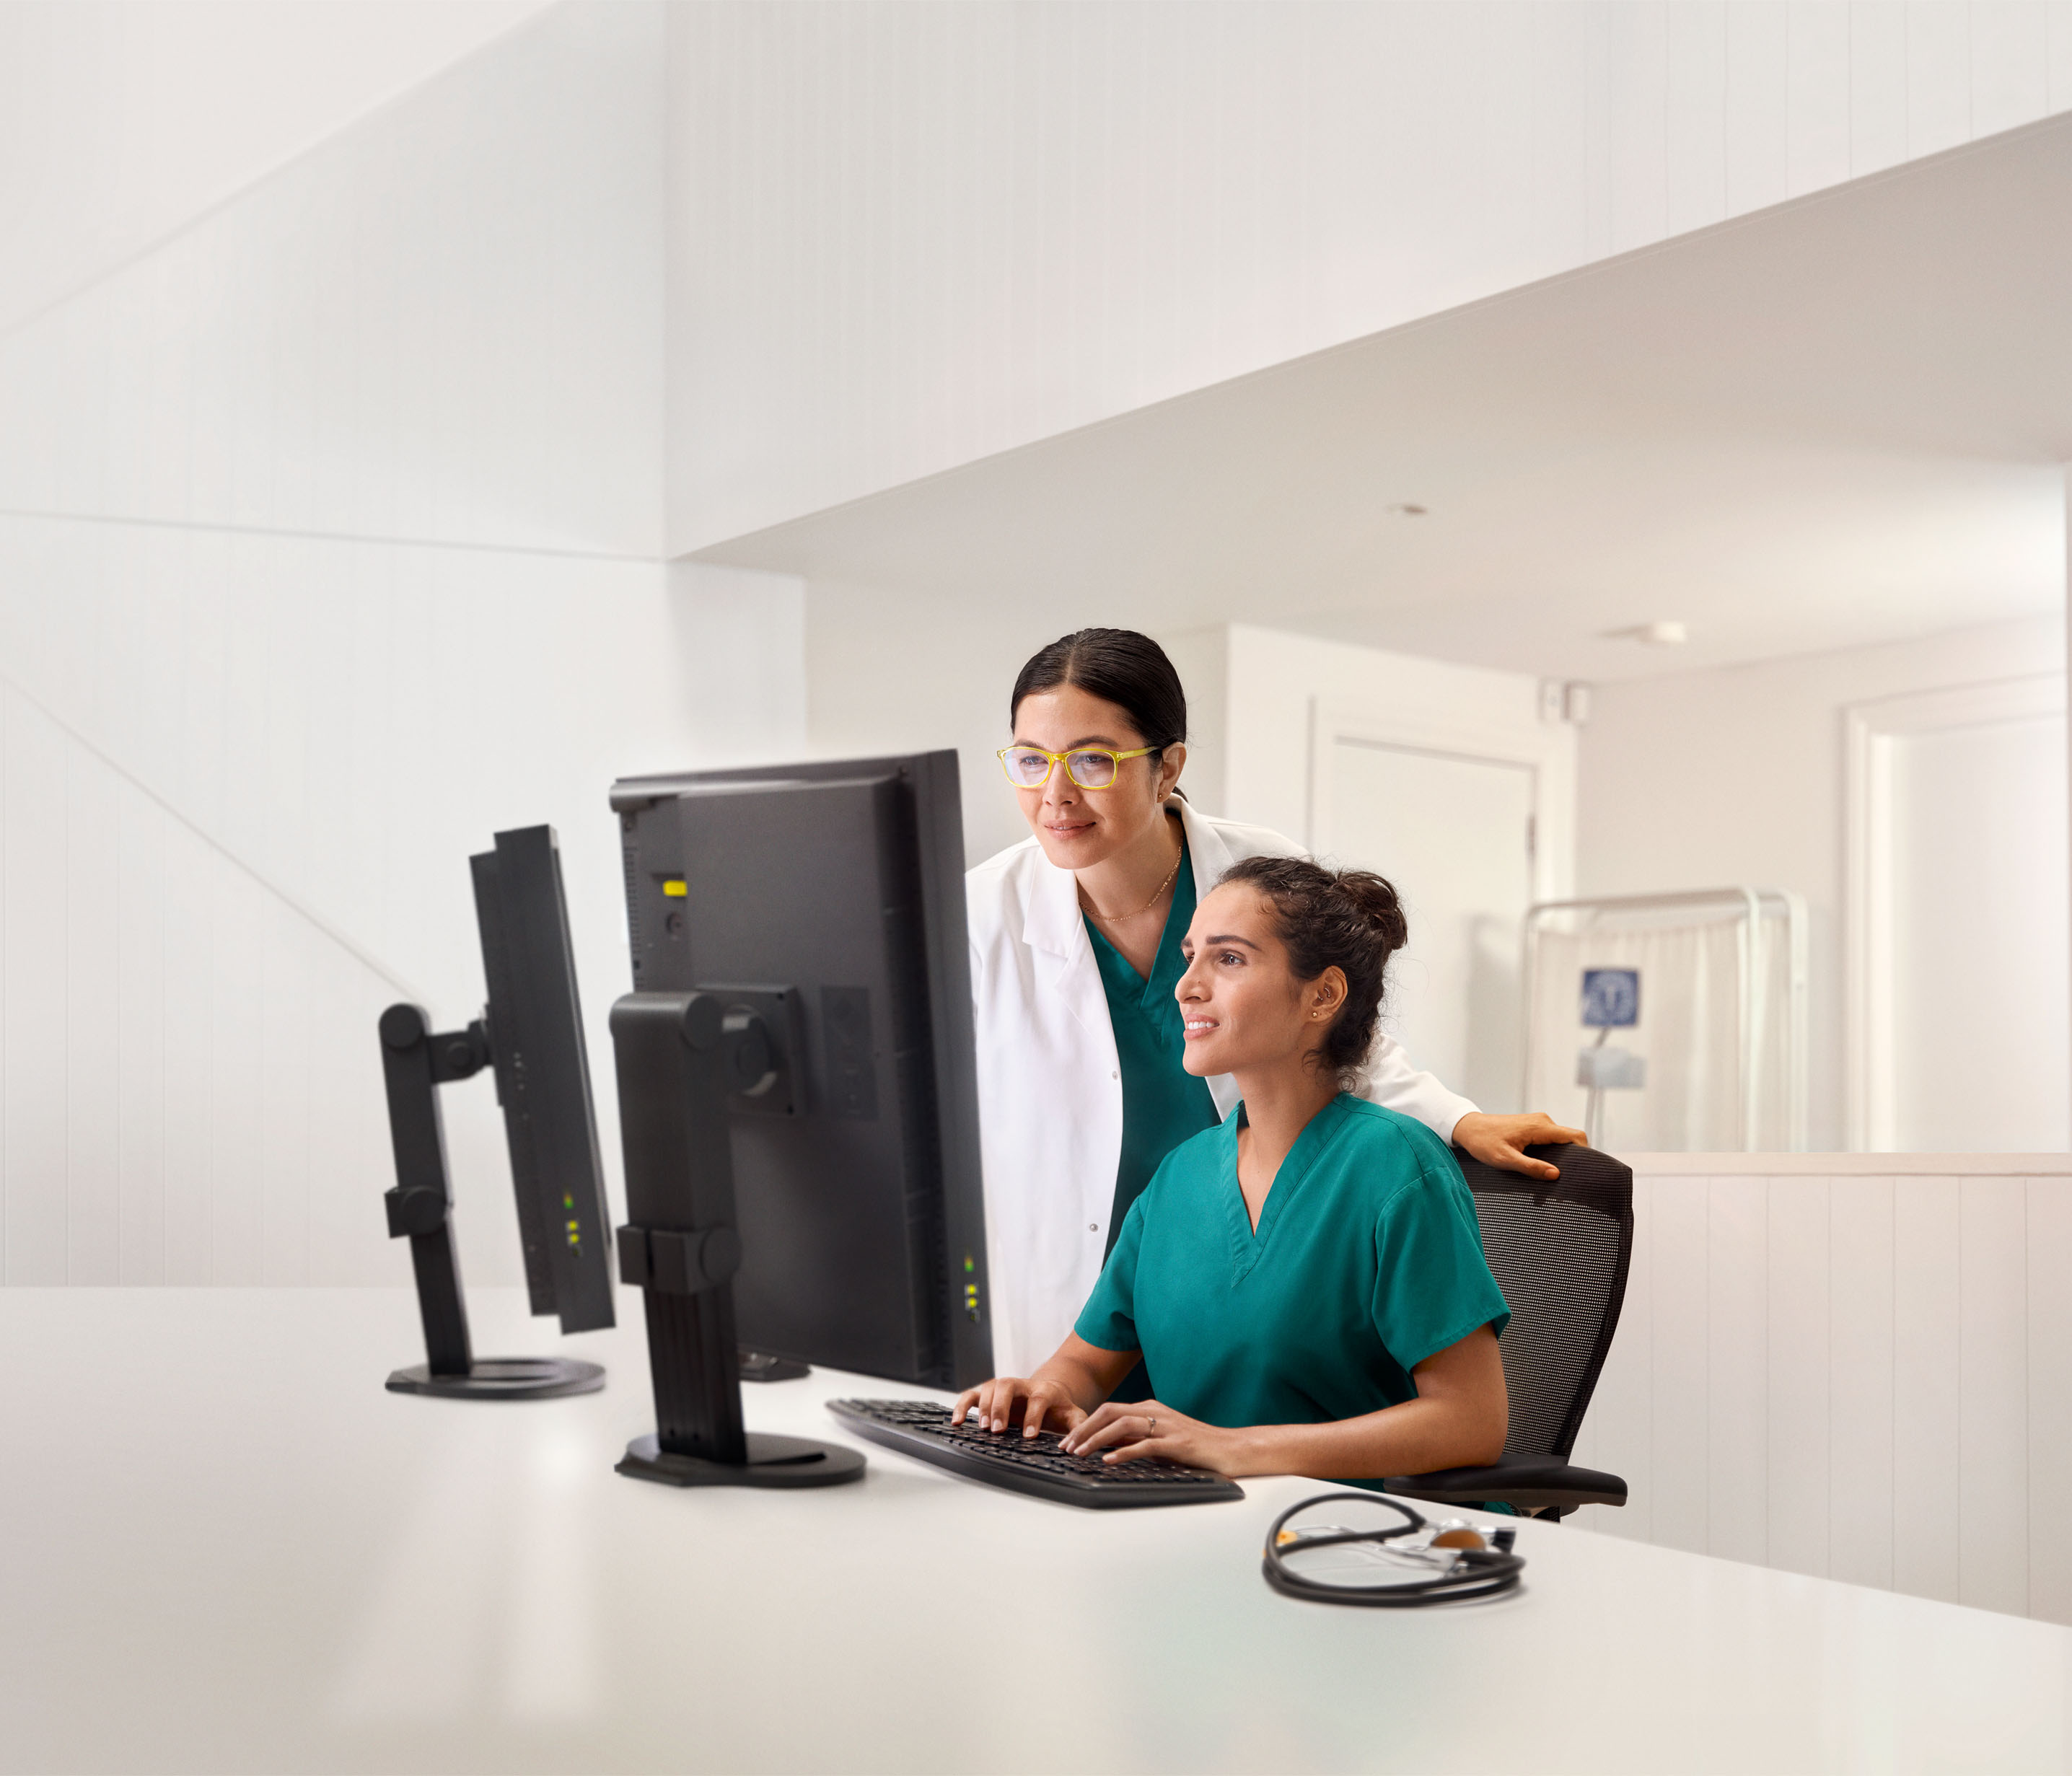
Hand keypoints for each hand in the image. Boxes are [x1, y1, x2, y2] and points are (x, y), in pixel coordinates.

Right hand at [951, 1374, 1086, 1438]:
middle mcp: (1022, 1385)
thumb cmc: (1060, 1410)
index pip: (1038, 1399)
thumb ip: (1078, 1428)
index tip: (1029, 1436)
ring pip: (990, 1387)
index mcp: (1045, 1390)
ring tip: (983, 1429)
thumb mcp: (1075, 1417)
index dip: (1033, 1417)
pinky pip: (972, 1394)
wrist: (1049, 1394)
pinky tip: (956, 1421)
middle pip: (1008, 1385)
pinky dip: (962, 1405)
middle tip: (999, 1430)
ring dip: (984, 1407)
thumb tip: (1075, 1446)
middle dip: (1002, 1407)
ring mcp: (1004, 1388)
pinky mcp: (989, 1394)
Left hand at [1060, 1399, 1246, 1474]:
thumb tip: (1109, 1448)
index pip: (1109, 1411)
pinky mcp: (1178, 1444)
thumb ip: (1139, 1439)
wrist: (1233, 1448)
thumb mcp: (1163, 1439)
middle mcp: (1155, 1412)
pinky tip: (1109, 1461)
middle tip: (1065, 1447)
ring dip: (1097, 1439)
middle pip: (1110, 1413)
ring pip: (1123, 1425)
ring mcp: (1167, 1426)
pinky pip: (1145, 1445)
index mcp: (1150, 1409)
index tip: (1068, 1441)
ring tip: (1080, 1453)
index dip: (1085, 1425)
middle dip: (1084, 1429)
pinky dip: (1124, 1452)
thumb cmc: (1199, 1446)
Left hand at [1452, 1111, 1587, 1181]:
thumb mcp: (1505, 1159)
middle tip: (1566, 1180)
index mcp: (1540, 1127)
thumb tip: (1556, 1174)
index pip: (1576, 1137)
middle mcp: (1543, 1121)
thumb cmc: (1484, 1142)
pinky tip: (1542, 1167)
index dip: (1585, 1153)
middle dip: (1572, 1159)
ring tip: (1552, 1176)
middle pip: (1570, 1140)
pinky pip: (1550, 1140)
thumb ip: (1531, 1167)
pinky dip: (1551, 1153)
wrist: (1468, 1127)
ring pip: (1560, 1141)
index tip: (1582, 1172)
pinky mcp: (1533, 1127)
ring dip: (1560, 1157)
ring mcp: (1538, 1123)